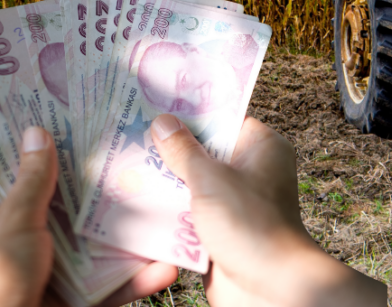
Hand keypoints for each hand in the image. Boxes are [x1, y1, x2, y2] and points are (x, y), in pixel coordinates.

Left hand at [0, 127, 177, 306]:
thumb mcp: (13, 220)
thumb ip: (32, 181)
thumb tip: (37, 132)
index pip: (27, 173)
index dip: (56, 152)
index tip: (91, 128)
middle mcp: (26, 238)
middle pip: (73, 208)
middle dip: (108, 192)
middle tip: (145, 162)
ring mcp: (52, 269)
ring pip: (98, 247)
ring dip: (134, 239)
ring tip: (168, 217)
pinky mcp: (74, 298)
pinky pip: (110, 286)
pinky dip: (136, 280)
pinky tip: (164, 270)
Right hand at [150, 114, 386, 306]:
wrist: (270, 287)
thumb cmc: (249, 223)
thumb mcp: (211, 179)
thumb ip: (184, 150)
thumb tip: (163, 121)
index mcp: (262, 147)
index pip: (224, 119)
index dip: (191, 113)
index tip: (154, 104)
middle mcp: (252, 171)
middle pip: (205, 152)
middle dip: (170, 150)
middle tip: (128, 135)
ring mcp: (237, 202)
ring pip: (194, 185)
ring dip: (165, 183)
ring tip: (121, 166)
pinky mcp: (222, 230)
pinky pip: (190, 214)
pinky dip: (169, 213)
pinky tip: (133, 203)